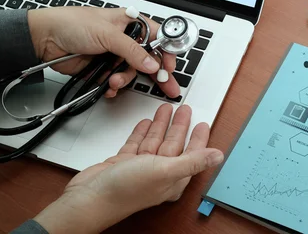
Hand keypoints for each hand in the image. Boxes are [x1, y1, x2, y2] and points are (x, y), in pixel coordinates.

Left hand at [27, 6, 178, 97]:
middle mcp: (124, 38)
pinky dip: (114, 86)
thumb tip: (151, 63)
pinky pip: (117, 81)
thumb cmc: (71, 23)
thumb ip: (132, 50)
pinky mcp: (103, 68)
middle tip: (165, 85)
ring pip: (132, 72)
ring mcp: (113, 54)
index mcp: (129, 22)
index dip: (166, 51)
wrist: (44, 39)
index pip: (157, 37)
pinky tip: (109, 86)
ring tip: (114, 80)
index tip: (170, 65)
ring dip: (125, 79)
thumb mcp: (108, 34)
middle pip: (148, 58)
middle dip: (156, 73)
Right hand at [33, 104, 223, 233]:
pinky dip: (142, 132)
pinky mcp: (123, 164)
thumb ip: (193, 161)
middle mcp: (158, 174)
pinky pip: (137, 144)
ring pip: (155, 141)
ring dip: (161, 125)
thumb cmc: (125, 190)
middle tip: (185, 109)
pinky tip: (146, 122)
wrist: (89, 198)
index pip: (192, 154)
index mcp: (173, 179)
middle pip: (173, 145)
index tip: (203, 123)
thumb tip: (219, 156)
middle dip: (179, 126)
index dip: (198, 138)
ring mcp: (140, 168)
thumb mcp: (165, 170)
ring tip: (166, 109)